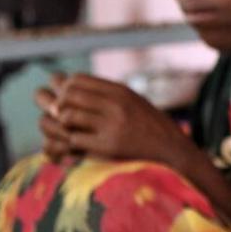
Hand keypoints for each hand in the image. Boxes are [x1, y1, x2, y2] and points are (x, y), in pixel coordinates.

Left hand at [35, 73, 191, 166]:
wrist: (173, 151)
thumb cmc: (150, 127)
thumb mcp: (132, 102)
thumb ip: (106, 94)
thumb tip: (68, 85)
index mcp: (120, 91)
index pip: (77, 80)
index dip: (64, 88)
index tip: (63, 98)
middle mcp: (115, 104)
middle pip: (69, 95)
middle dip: (56, 104)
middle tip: (57, 115)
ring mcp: (112, 125)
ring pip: (68, 116)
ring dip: (60, 124)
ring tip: (65, 130)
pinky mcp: (109, 146)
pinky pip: (74, 139)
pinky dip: (69, 142)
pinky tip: (75, 145)